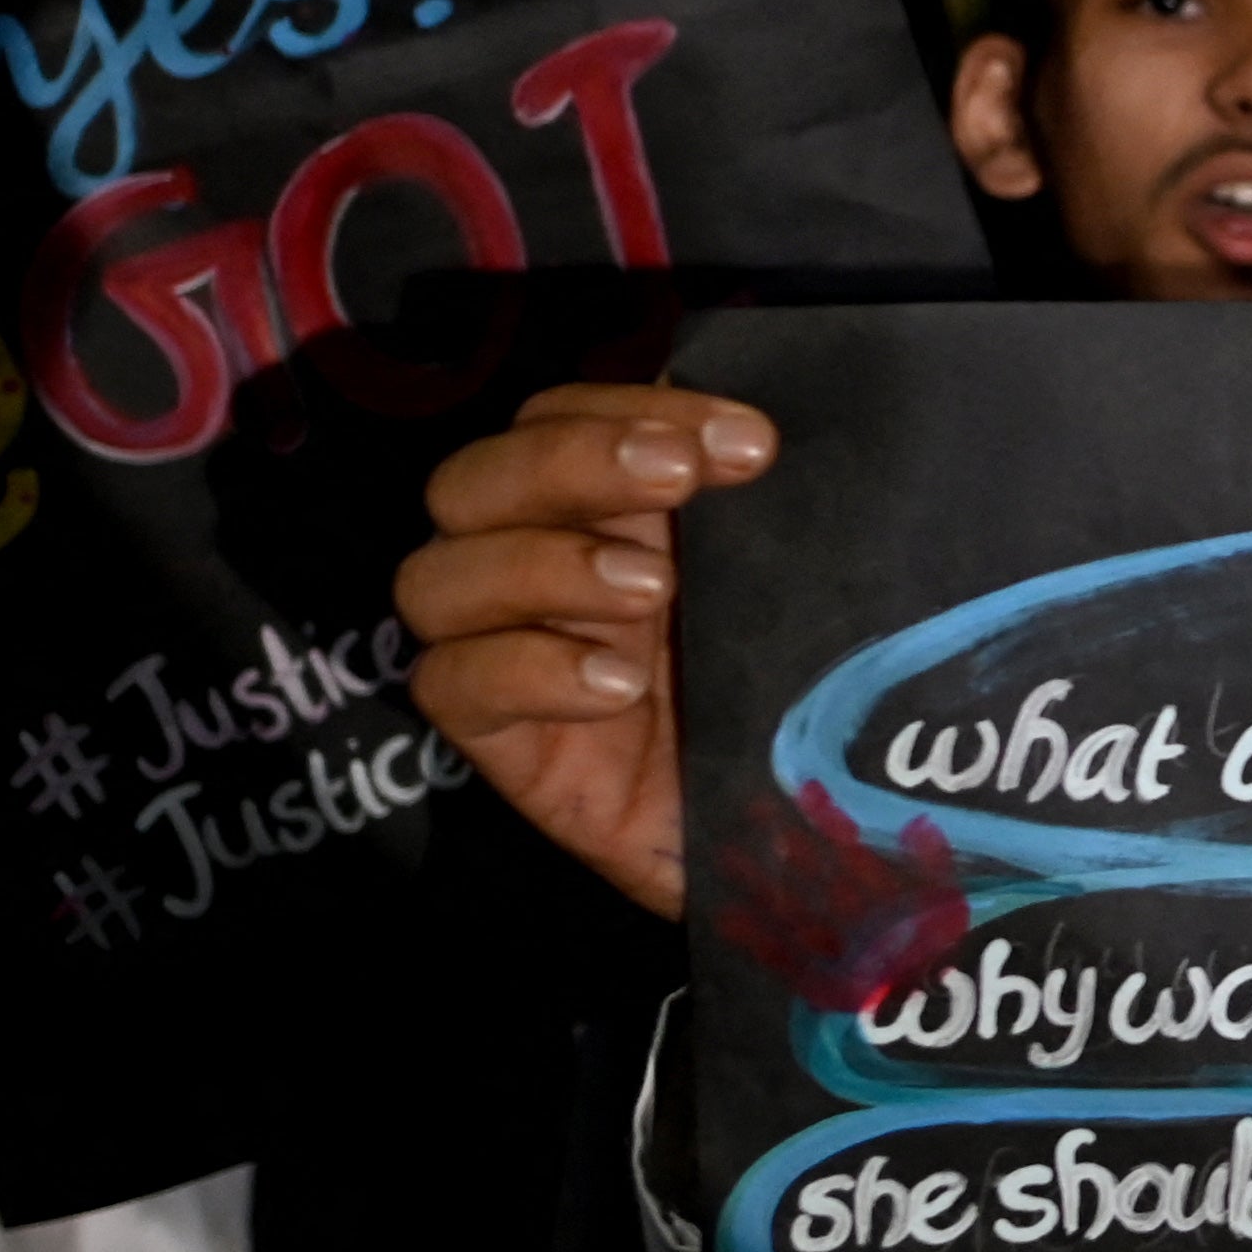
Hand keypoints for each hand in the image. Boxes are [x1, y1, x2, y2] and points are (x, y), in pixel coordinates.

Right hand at [399, 381, 776, 917]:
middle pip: (478, 477)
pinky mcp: (501, 745)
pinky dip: (527, 669)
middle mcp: (540, 567)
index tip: (749, 442)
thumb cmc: (803, 700)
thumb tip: (776, 437)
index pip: (564, 417)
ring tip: (652, 589)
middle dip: (575, 459)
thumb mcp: (795, 586)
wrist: (813, 843)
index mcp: (608, 511)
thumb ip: (767, 512)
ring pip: (438, 575)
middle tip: (678, 477)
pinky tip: (616, 686)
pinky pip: (452, 687)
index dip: (638, 407)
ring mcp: (509, 653)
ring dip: (542, 561)